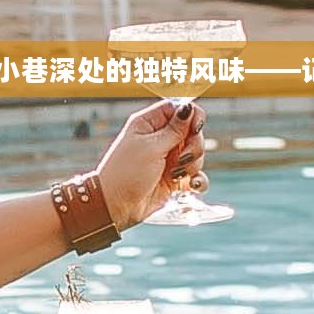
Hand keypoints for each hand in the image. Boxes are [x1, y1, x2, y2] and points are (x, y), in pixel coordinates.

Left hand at [96, 97, 201, 224]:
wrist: (116, 206)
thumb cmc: (126, 173)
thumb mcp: (150, 147)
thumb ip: (174, 129)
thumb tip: (189, 107)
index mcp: (149, 123)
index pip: (178, 108)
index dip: (191, 116)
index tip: (195, 129)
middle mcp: (160, 139)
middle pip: (192, 131)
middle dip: (194, 145)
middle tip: (181, 157)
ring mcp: (168, 159)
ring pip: (196, 153)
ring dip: (193, 164)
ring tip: (177, 174)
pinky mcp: (174, 178)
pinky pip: (196, 175)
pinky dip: (197, 180)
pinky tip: (191, 185)